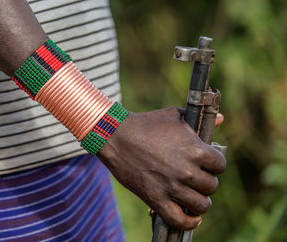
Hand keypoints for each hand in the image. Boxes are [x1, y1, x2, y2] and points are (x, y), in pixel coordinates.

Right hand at [98, 107, 225, 229]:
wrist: (116, 136)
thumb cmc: (146, 124)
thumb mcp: (175, 116)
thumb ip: (200, 121)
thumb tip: (221, 119)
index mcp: (196, 150)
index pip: (220, 165)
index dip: (214, 164)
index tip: (206, 164)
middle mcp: (187, 171)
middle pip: (212, 186)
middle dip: (205, 181)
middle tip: (195, 177)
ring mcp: (171, 187)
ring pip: (201, 205)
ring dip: (199, 201)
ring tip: (192, 195)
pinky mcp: (156, 199)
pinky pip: (179, 220)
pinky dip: (189, 222)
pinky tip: (192, 217)